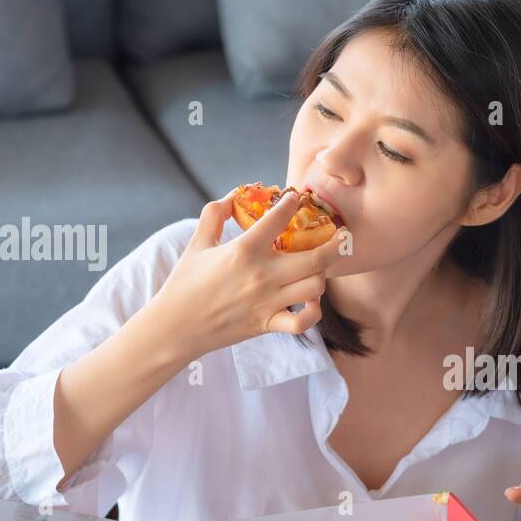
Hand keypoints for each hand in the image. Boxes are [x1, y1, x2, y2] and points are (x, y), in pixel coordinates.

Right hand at [150, 187, 345, 361]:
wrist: (176, 326)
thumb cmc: (185, 282)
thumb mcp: (197, 242)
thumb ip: (214, 214)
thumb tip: (234, 194)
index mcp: (244, 250)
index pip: (279, 219)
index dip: (293, 203)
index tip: (298, 197)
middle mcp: (262, 275)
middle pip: (315, 258)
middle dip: (336, 244)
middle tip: (343, 235)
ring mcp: (268, 302)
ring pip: (315, 287)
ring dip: (322, 276)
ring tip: (318, 268)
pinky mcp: (268, 324)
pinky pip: (303, 322)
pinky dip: (313, 312)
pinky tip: (310, 301)